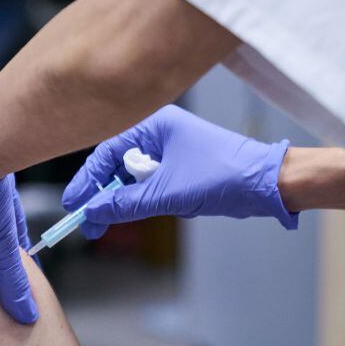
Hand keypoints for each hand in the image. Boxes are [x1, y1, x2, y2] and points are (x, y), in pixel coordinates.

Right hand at [62, 105, 297, 238]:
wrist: (271, 184)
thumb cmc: (223, 177)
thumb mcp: (166, 194)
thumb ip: (124, 204)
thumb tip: (92, 213)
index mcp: (153, 123)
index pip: (106, 152)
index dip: (87, 181)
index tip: (73, 205)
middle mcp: (160, 131)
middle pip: (117, 164)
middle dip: (103, 194)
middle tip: (88, 222)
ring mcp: (172, 148)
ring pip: (134, 177)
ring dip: (127, 198)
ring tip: (112, 221)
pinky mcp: (183, 166)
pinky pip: (152, 183)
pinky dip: (147, 198)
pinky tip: (150, 210)